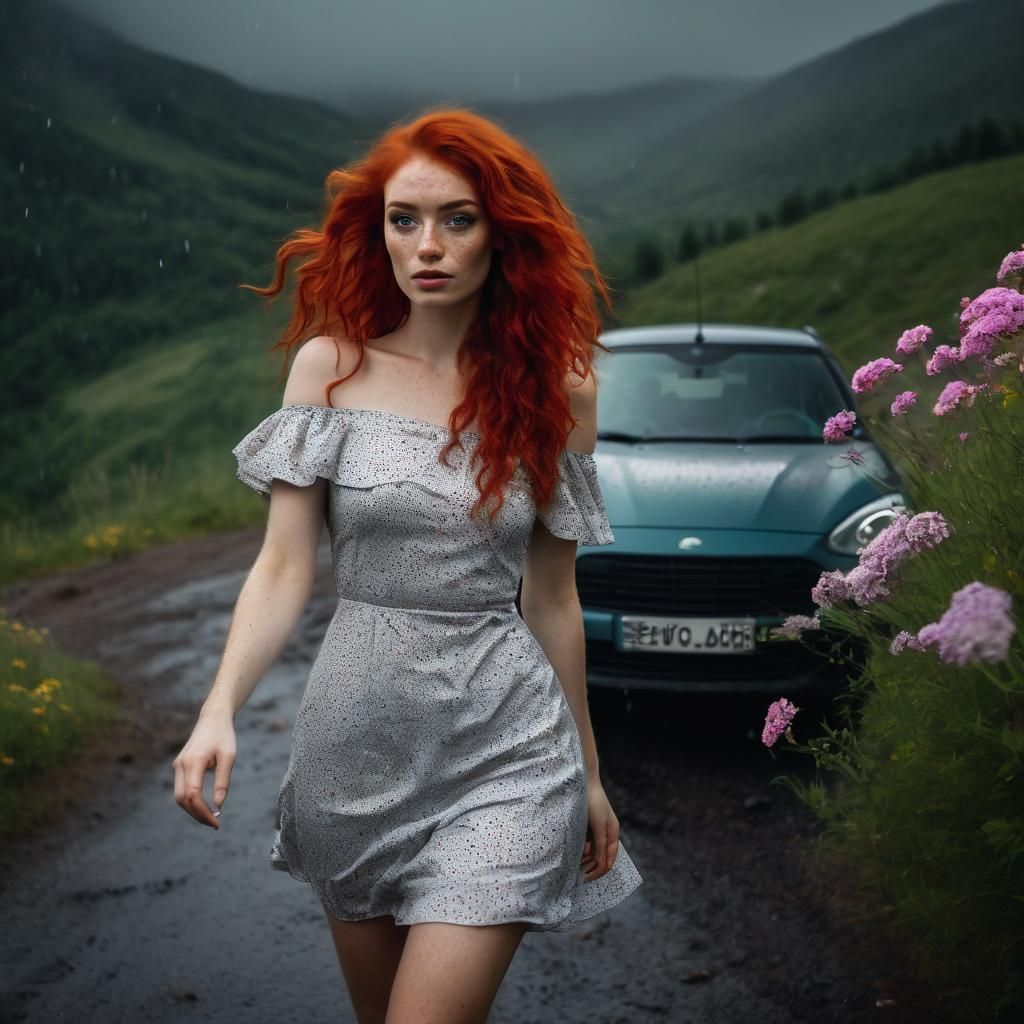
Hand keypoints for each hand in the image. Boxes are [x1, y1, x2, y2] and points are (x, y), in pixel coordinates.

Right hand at [171, 706, 236, 828]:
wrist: (213, 718)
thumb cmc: (223, 736)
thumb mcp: (229, 757)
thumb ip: (223, 781)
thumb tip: (218, 806)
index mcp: (193, 761)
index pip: (192, 794)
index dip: (202, 811)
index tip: (216, 822)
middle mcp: (181, 765)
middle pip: (182, 799)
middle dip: (197, 814)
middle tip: (214, 824)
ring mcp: (178, 765)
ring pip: (179, 796)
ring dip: (192, 810)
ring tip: (210, 818)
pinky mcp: (179, 766)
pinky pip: (181, 789)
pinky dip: (191, 801)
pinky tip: (204, 806)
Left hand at [580, 776, 619, 880]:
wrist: (583, 782)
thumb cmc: (594, 802)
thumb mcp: (599, 826)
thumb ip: (601, 845)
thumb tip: (601, 865)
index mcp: (612, 835)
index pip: (608, 861)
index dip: (598, 872)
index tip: (585, 878)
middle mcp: (605, 835)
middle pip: (599, 859)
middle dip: (589, 867)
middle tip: (575, 873)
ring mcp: (595, 831)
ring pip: (590, 853)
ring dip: (582, 860)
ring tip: (571, 864)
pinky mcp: (585, 827)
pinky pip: (583, 844)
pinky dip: (578, 850)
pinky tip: (570, 851)